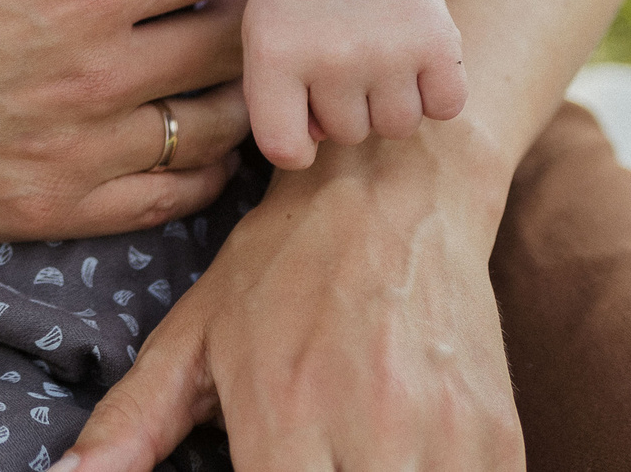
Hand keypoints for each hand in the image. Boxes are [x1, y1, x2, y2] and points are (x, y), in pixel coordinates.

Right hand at [0, 0, 258, 240]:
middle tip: (208, 1)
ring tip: (203, 69)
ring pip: (213, 128)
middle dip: (233, 13)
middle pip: (228, 47)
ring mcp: (79, 150)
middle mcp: (99, 75)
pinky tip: (179, 139)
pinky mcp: (52, 208)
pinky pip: (167, 198)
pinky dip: (195, 168)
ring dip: (227, 92)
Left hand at [58, 128, 522, 471]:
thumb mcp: (194, 335)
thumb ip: (133, 423)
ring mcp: (445, 433)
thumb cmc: (278, 268)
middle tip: (297, 464)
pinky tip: (391, 458)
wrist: (394, 188)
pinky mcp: (497, 432)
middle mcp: (371, 430)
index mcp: (284, 413)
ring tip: (334, 457)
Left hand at [242, 0, 467, 170]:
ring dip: (392, 98)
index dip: (296, 143)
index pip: (283, 149)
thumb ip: (273, 98)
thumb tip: (313, 146)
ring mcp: (387, 50)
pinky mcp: (440, 43)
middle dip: (347, 104)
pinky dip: (438, 89)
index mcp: (274, 52)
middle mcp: (329, 55)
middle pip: (347, 135)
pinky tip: (417, 50)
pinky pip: (445, 108)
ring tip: (378, 49)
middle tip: (345, 51)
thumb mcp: (266, 33)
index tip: (303, 115)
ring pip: (397, 127)